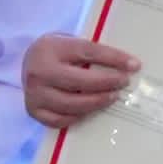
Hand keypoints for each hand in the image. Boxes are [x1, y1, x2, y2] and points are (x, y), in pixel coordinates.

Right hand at [23, 31, 137, 130]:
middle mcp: (39, 71)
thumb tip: (128, 65)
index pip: (87, 52)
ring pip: (71, 104)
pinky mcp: (33, 110)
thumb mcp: (70, 43)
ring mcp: (34, 93)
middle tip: (124, 83)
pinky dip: (78, 117)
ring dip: (97, 102)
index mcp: (51, 48)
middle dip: (107, 83)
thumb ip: (92, 53)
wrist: (28, 62)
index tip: (134, 65)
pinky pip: (60, 120)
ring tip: (112, 97)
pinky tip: (91, 110)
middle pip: (79, 81)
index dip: (113, 59)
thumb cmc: (57, 53)